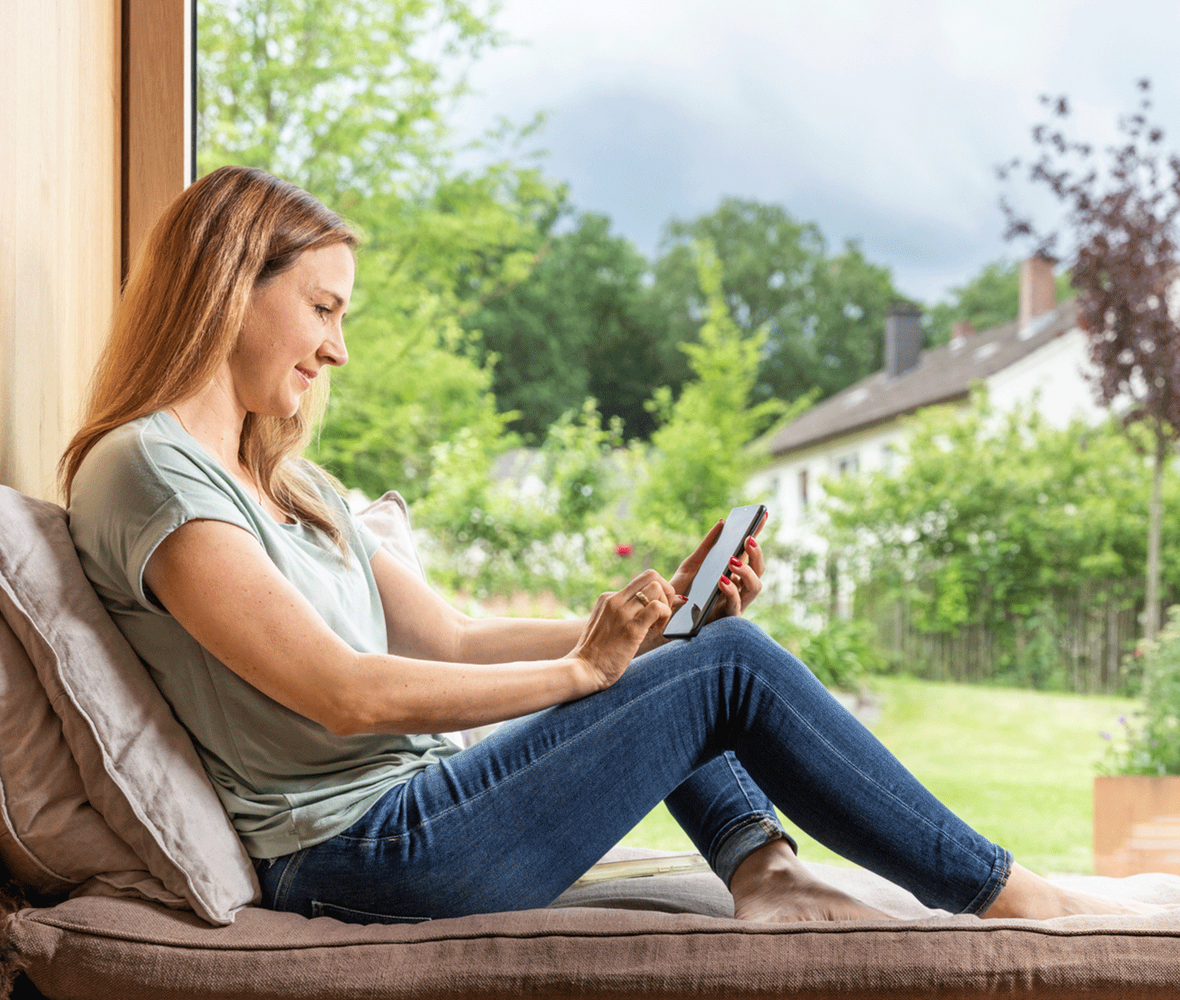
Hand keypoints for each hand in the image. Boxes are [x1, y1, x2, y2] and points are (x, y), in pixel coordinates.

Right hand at [571, 569, 674, 690]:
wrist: (584, 670)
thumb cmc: (597, 654)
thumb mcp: (606, 626)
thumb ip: (625, 615)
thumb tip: (652, 608)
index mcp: (608, 598)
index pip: (641, 581)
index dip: (656, 594)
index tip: (656, 612)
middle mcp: (615, 600)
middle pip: (651, 575)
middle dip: (666, 591)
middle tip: (664, 612)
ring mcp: (622, 613)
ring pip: (656, 587)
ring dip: (666, 604)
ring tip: (659, 623)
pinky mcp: (631, 628)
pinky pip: (657, 607)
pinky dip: (665, 615)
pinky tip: (658, 629)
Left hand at [671, 512, 767, 625]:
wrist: (666, 617)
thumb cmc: (683, 592)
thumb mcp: (692, 565)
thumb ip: (707, 546)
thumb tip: (722, 523)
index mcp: (733, 574)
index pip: (750, 553)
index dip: (758, 535)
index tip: (764, 514)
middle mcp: (739, 588)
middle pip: (758, 570)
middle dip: (757, 554)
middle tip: (747, 539)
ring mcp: (735, 604)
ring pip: (755, 588)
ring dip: (747, 572)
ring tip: (732, 560)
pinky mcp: (725, 619)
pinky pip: (735, 605)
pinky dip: (731, 591)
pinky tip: (722, 579)